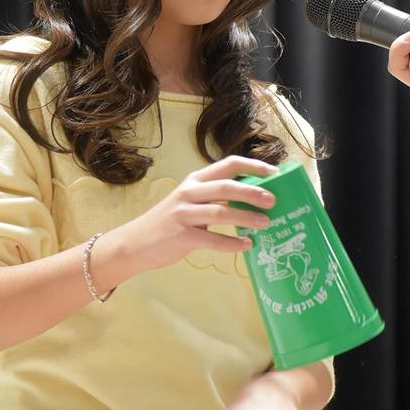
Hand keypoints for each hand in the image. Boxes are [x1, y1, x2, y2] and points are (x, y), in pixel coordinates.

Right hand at [122, 155, 277, 271]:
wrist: (135, 243)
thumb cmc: (169, 222)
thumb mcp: (189, 201)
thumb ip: (214, 197)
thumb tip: (253, 198)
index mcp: (194, 180)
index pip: (228, 164)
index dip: (253, 166)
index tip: (274, 173)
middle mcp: (188, 192)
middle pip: (227, 186)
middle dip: (253, 192)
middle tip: (273, 201)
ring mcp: (184, 214)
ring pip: (221, 212)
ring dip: (247, 218)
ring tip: (266, 223)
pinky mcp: (182, 236)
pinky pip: (213, 239)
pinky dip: (232, 243)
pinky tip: (247, 245)